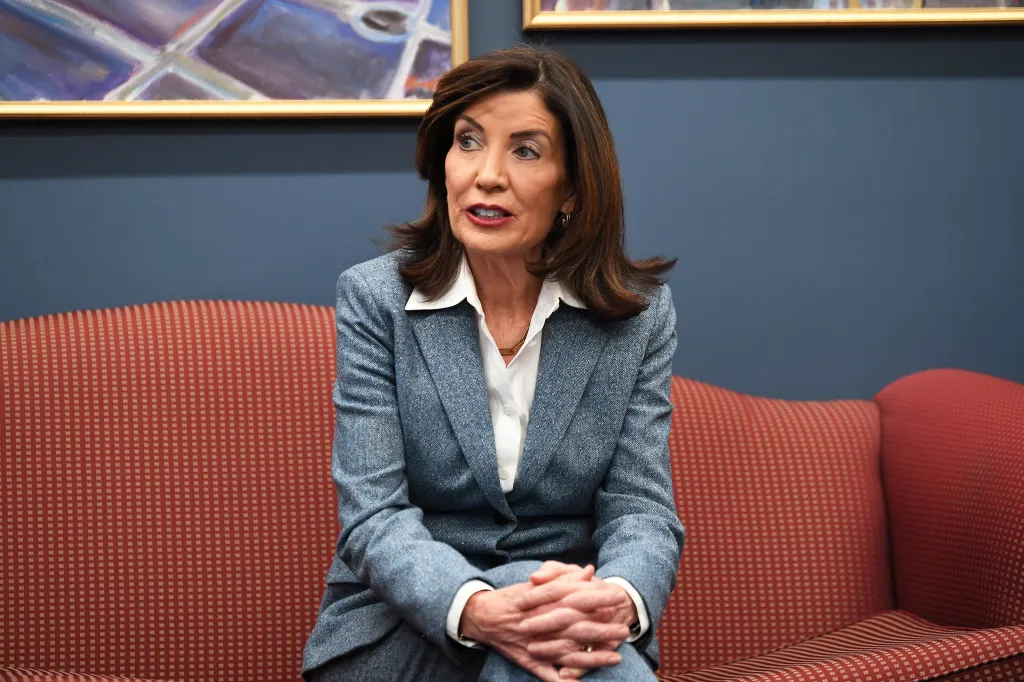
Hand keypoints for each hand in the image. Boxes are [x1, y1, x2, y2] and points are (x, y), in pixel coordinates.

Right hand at [460, 565, 623, 681]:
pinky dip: (564, 681)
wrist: (483, 616)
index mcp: (541, 601)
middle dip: (602, 629)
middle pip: (575, 627)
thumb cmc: (514, 598)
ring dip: (593, 656)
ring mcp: (535, 644)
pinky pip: (548, 674)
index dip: (597, 597)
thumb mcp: (537, 583)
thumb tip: (588, 570)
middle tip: (624, 628)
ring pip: (567, 653)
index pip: (574, 598)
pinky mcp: (529, 661)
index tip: (617, 596)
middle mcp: (540, 622)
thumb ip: (564, 577)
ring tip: (617, 656)